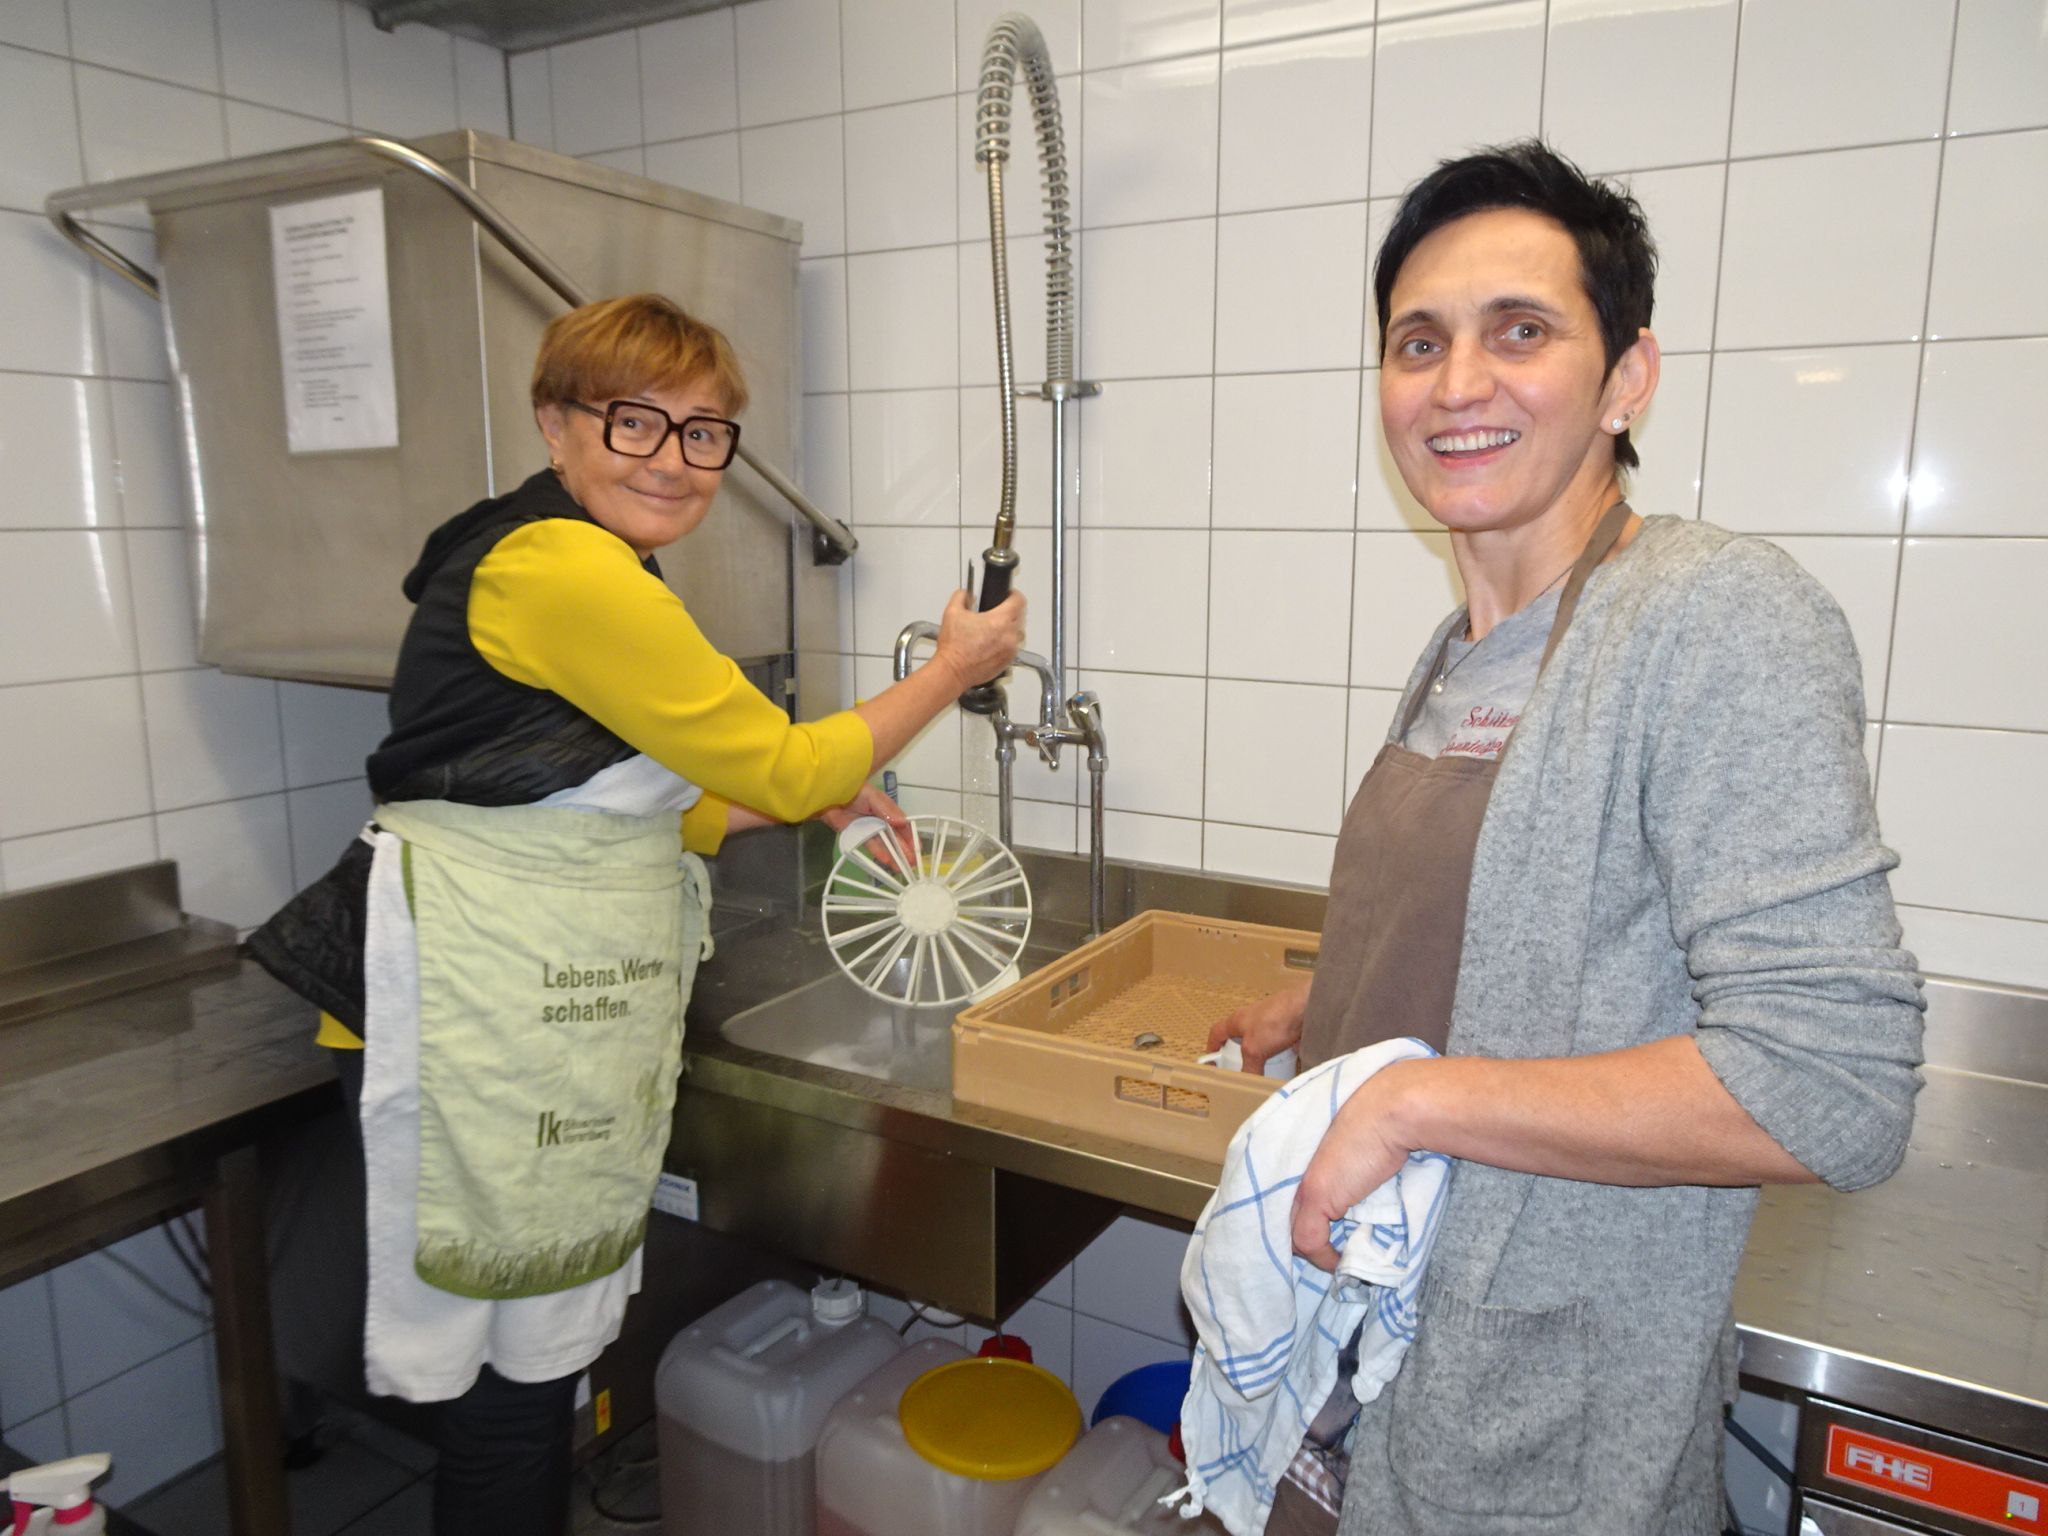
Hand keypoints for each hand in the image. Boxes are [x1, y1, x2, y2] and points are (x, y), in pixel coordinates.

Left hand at [818, 783, 917, 870]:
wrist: (829, 795)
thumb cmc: (854, 791)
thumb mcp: (872, 797)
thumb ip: (887, 809)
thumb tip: (903, 821)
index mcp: (887, 810)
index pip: (902, 825)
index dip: (910, 837)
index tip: (918, 849)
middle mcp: (881, 821)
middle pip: (895, 837)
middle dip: (904, 850)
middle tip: (912, 864)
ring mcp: (869, 829)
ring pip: (884, 844)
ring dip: (893, 855)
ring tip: (901, 868)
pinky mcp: (858, 835)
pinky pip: (870, 845)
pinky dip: (878, 852)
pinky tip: (885, 860)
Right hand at [933, 587, 1025, 690]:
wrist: (952, 671)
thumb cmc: (954, 647)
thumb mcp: (952, 612)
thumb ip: (961, 596)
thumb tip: (967, 594)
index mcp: (1000, 620)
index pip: (1019, 601)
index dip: (1014, 594)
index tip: (1009, 595)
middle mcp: (1010, 635)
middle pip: (1021, 616)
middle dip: (1011, 611)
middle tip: (998, 611)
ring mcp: (1011, 650)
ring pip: (1019, 633)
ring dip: (1011, 628)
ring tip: (995, 628)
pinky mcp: (1008, 662)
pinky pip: (1014, 648)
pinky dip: (1007, 643)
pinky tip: (993, 643)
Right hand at [1207, 981, 1310, 1073]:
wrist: (1307, 1008)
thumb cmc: (1274, 1022)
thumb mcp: (1254, 1049)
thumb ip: (1249, 1068)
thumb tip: (1248, 1083)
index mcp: (1237, 1020)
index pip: (1217, 1032)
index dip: (1212, 1046)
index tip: (1212, 1060)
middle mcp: (1252, 1020)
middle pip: (1239, 1039)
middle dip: (1238, 1054)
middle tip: (1238, 1071)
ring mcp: (1270, 1023)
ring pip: (1259, 1043)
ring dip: (1259, 1057)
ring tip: (1260, 1073)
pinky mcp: (1287, 1029)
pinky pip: (1278, 1046)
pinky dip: (1277, 1057)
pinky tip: (1281, 1068)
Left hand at [1290, 1063, 1421, 1271]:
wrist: (1390, 1111)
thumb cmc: (1378, 1121)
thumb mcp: (1348, 1147)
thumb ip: (1336, 1167)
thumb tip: (1346, 1192)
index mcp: (1289, 1149)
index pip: (1277, 1194)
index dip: (1293, 1214)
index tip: (1316, 1228)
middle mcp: (1287, 1167)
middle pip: (1278, 1216)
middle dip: (1297, 1235)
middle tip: (1322, 1248)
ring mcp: (1299, 1183)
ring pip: (1291, 1233)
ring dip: (1313, 1249)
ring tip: (1332, 1254)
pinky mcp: (1314, 1198)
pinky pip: (1309, 1242)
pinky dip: (1325, 1258)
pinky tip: (1340, 1260)